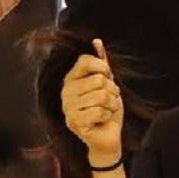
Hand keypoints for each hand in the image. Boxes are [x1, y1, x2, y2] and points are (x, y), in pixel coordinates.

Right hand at [61, 39, 123, 164]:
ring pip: (101, 96)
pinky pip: (100, 111)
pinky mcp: (74, 122)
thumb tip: (97, 41)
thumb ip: (102, 64)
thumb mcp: (108, 83)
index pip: (85, 61)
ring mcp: (68, 108)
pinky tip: (102, 120)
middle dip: (112, 90)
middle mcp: (66, 92)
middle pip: (98, 80)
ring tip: (107, 110)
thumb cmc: (107, 108)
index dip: (103, 67)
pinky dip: (108, 115)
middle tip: (109, 100)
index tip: (107, 77)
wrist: (108, 135)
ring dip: (112, 104)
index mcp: (71, 79)